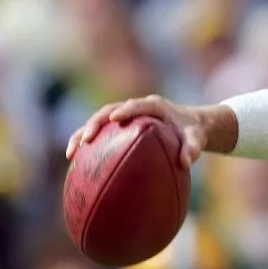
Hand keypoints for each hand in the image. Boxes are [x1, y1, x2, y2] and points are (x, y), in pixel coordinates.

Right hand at [65, 95, 206, 169]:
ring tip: (71, 153)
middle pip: (110, 110)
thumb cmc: (191, 131)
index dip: (126, 110)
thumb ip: (193, 147)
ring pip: (99, 121)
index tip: (114, 120)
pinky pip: (100, 133)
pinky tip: (76, 163)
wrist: (188, 125)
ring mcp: (125, 116)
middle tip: (85, 140)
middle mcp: (136, 108)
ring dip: (83, 133)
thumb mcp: (197, 138)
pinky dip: (87, 144)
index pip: (138, 105)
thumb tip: (186, 162)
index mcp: (154, 106)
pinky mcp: (118, 127)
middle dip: (95, 123)